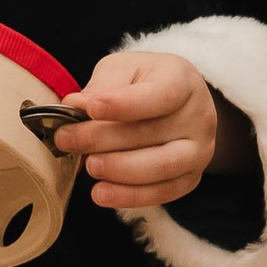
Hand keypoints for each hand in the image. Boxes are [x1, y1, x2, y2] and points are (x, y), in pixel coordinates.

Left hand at [61, 49, 236, 209]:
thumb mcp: (124, 70)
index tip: (91, 108)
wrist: (177, 106)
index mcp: (183, 80)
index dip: (125, 104)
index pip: (161, 95)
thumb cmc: (145, 83)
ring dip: (120, 170)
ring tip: (89, 166)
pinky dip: (130, 196)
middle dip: (104, 139)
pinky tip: (102, 192)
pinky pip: (162, 193)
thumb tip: (73, 107)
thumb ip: (102, 87)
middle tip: (67, 139)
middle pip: (153, 133)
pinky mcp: (190, 178)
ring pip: (162, 166)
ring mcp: (198, 150)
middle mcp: (199, 116)